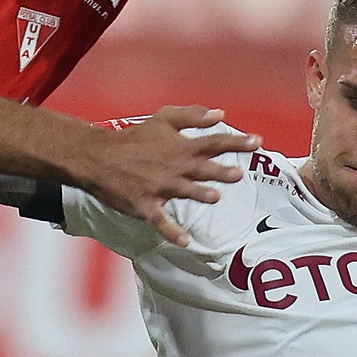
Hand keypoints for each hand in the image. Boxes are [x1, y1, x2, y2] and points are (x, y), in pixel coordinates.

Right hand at [83, 105, 259, 244]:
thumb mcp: (162, 119)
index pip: (214, 142)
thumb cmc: (134, 138)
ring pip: (183, 190)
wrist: (98, 157)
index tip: (257, 142)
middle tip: (239, 173)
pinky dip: (171, 232)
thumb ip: (192, 116)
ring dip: (199, 193)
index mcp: (180, 147)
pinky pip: (160, 220)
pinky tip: (185, 242)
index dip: (237, 142)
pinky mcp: (145, 204)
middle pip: (202, 168)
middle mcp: (173, 166)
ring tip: (215, 196)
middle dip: (221, 171)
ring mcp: (159, 187)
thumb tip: (220, 113)